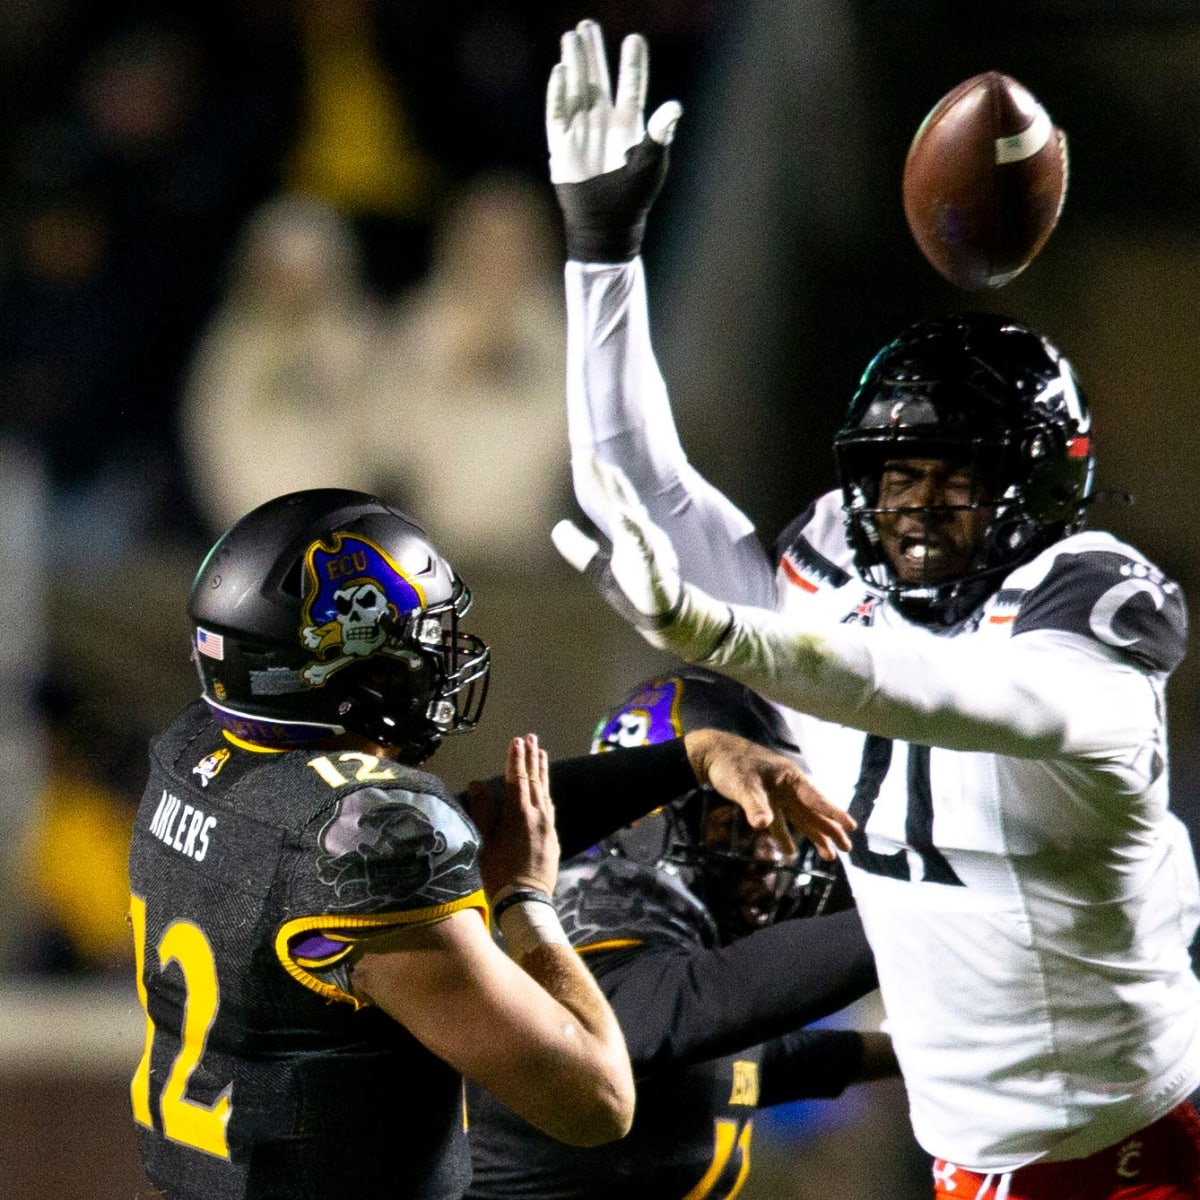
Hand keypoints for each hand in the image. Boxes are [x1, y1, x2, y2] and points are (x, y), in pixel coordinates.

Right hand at [470, 734, 559, 897]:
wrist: (525, 900)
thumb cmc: (499, 873)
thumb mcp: (485, 842)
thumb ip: (483, 811)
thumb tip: (477, 783)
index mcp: (519, 815)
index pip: (517, 779)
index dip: (515, 759)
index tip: (516, 741)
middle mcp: (538, 816)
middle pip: (535, 780)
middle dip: (532, 758)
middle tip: (532, 738)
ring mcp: (548, 826)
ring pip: (545, 791)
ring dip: (542, 771)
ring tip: (542, 752)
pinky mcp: (552, 837)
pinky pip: (549, 806)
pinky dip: (546, 791)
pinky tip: (545, 787)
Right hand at [546, 19, 682, 259]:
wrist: (607, 225)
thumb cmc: (634, 197)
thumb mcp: (652, 163)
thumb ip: (661, 133)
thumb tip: (675, 107)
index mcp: (628, 125)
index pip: (630, 86)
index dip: (632, 63)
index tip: (634, 38)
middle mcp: (604, 122)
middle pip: (598, 79)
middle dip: (593, 52)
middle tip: (588, 25)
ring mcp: (582, 131)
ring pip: (576, 88)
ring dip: (573, 64)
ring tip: (571, 36)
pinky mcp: (562, 145)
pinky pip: (557, 113)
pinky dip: (557, 93)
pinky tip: (559, 71)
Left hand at [552, 454, 681, 622]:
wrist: (660, 612)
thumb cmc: (633, 588)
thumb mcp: (599, 567)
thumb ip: (579, 548)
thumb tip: (558, 528)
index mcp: (624, 532)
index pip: (607, 500)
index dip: (595, 481)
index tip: (582, 457)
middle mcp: (637, 534)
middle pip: (619, 500)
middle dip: (604, 478)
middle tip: (588, 454)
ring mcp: (646, 548)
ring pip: (631, 516)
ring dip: (620, 495)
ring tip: (609, 473)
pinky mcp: (652, 565)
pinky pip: (643, 545)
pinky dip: (634, 530)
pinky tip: (623, 516)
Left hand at [682, 728, 855, 861]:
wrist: (712, 754)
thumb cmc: (730, 765)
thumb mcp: (743, 785)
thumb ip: (755, 805)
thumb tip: (765, 825)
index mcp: (789, 777)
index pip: (815, 798)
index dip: (833, 813)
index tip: (851, 826)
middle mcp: (787, 786)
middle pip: (813, 811)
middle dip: (830, 830)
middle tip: (847, 849)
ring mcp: (777, 794)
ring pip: (800, 818)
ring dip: (813, 836)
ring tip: (829, 855)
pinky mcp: (764, 800)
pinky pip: (780, 821)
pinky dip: (784, 836)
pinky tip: (789, 851)